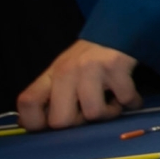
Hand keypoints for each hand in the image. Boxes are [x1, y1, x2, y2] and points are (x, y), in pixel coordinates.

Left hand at [18, 41, 143, 129]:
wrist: (117, 30)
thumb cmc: (88, 59)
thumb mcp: (62, 74)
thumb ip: (48, 97)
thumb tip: (28, 125)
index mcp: (50, 76)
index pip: (28, 103)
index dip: (34, 123)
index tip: (50, 127)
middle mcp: (66, 72)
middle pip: (60, 121)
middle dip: (79, 124)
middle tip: (88, 113)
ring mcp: (90, 69)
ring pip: (94, 114)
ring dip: (108, 113)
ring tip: (112, 102)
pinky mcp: (115, 67)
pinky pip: (125, 100)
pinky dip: (132, 102)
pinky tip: (128, 95)